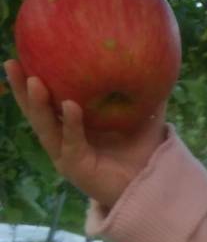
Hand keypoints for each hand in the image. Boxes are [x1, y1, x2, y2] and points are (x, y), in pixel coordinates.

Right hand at [3, 58, 166, 209]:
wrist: (149, 186)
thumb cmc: (142, 152)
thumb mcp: (144, 116)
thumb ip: (146, 92)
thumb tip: (157, 60)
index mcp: (72, 126)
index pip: (46, 100)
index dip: (31, 81)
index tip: (22, 55)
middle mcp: (63, 140)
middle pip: (35, 112)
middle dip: (21, 89)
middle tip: (11, 64)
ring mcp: (66, 155)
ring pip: (46, 128)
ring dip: (38, 104)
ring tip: (34, 81)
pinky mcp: (77, 168)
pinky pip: (72, 143)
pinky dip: (71, 124)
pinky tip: (70, 106)